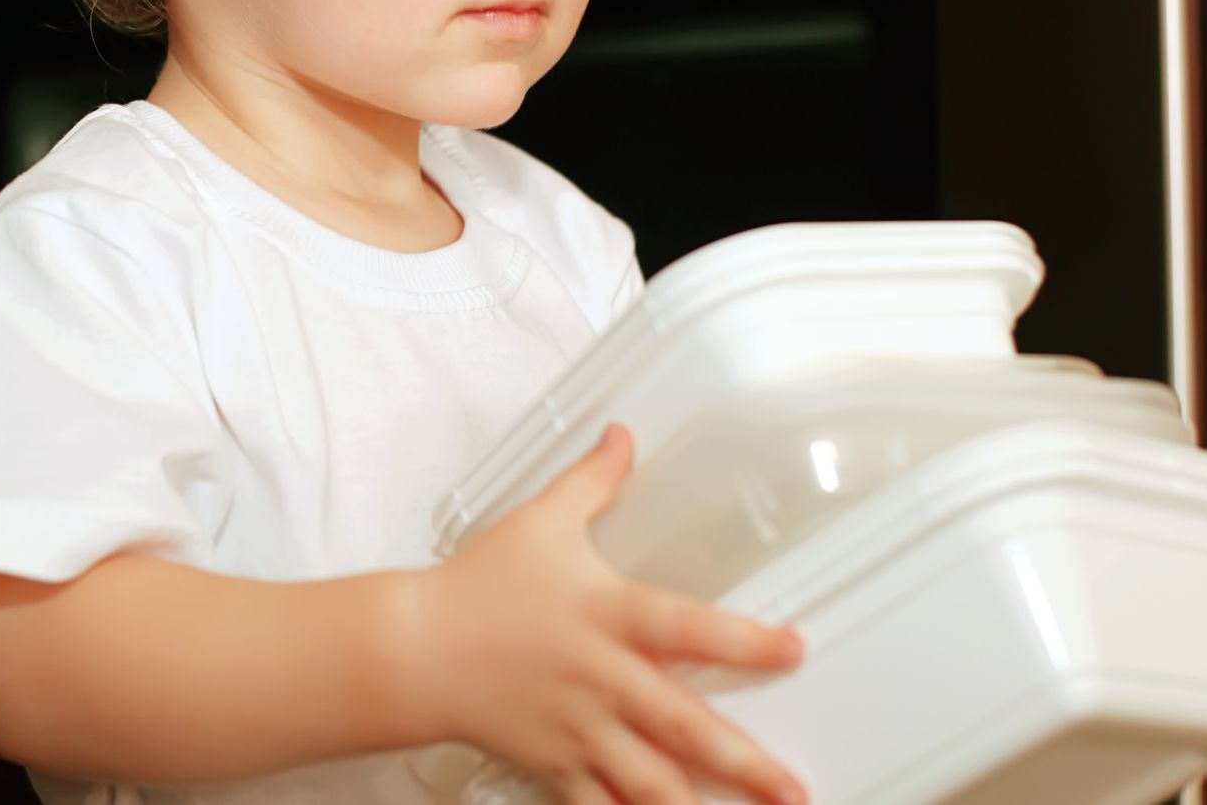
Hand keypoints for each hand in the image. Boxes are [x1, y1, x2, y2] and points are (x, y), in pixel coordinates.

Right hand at [409, 424, 805, 804]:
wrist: (414, 647)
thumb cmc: (478, 585)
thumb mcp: (541, 521)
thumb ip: (593, 480)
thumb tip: (622, 435)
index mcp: (607, 615)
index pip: (688, 627)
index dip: (744, 640)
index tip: (792, 650)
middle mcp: (600, 677)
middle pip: (682, 724)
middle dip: (743, 761)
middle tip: (790, 787)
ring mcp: (578, 726)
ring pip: (648, 780)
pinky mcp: (552, 761)